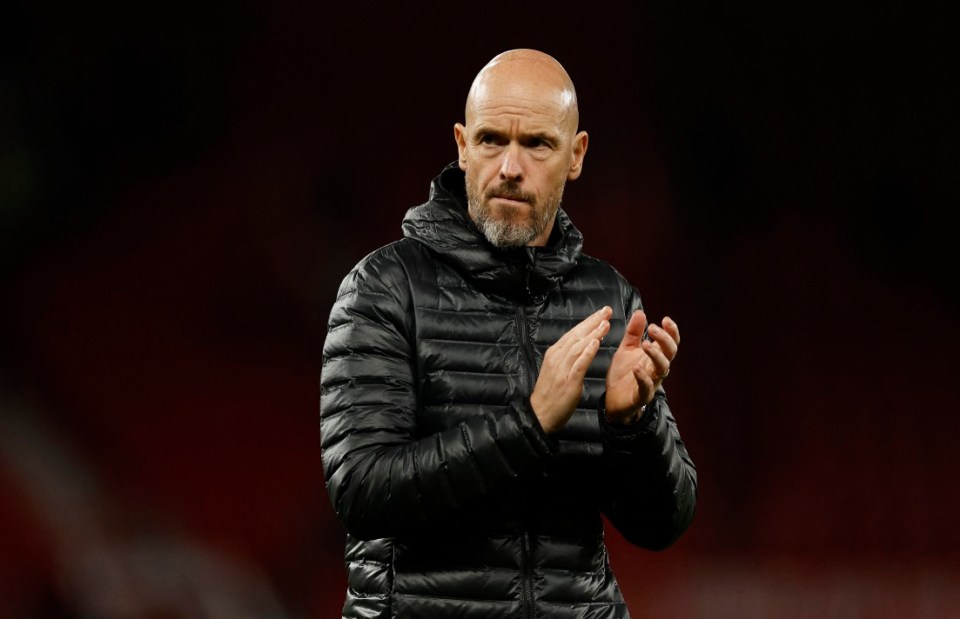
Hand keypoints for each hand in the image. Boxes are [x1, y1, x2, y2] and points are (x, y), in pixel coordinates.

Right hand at [530, 306, 611, 432]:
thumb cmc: (549, 395)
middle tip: (606, 310)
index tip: (600, 313)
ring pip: (579, 346)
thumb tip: (581, 345)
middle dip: (592, 322)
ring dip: (593, 333)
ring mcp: (562, 369)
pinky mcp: (568, 381)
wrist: (539, 414)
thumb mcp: (555, 370)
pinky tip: (596, 343)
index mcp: (554, 354)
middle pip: (576, 335)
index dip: (587, 322)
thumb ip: (566, 358)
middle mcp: (557, 358)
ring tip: (605, 323)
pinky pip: (579, 364)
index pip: (573, 333)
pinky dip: (588, 352)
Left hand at [605, 311, 679, 423]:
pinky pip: (647, 387)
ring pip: (662, 368)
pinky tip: (637, 368)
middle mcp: (656, 368)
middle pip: (670, 353)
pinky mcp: (642, 395)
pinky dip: (643, 377)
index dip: (671, 331)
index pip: (670, 342)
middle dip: (664, 339)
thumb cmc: (623, 373)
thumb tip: (640, 312)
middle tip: (652, 328)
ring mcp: (651, 382)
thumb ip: (634, 332)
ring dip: (656, 355)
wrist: (613, 399)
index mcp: (655, 356)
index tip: (665, 319)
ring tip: (646, 344)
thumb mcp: (626, 349)